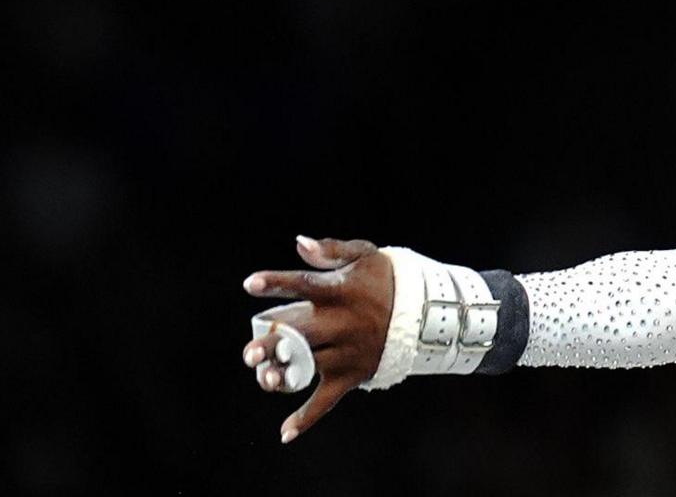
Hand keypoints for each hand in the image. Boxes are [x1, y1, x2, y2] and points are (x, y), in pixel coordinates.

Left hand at [239, 235, 392, 442]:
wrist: (426, 312)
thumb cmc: (385, 279)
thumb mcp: (365, 255)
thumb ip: (332, 250)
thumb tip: (299, 243)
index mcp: (341, 291)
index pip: (306, 285)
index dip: (278, 283)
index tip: (250, 284)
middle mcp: (343, 323)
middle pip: (302, 334)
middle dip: (274, 344)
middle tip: (249, 353)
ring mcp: (347, 351)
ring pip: (309, 367)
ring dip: (283, 376)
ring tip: (264, 378)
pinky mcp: (351, 374)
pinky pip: (327, 400)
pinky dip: (306, 417)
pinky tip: (284, 432)